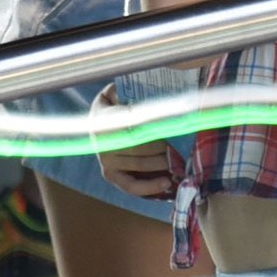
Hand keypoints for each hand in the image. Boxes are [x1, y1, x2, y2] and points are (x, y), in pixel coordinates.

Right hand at [92, 84, 181, 198]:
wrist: (97, 121)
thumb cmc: (114, 104)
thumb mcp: (116, 91)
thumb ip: (125, 89)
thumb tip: (141, 93)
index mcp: (105, 118)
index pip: (135, 128)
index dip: (154, 131)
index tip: (172, 130)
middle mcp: (102, 141)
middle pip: (141, 147)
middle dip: (164, 148)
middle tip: (179, 148)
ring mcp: (105, 160)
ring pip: (141, 165)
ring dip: (163, 164)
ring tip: (178, 162)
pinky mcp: (109, 174)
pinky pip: (131, 186)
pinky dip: (150, 187)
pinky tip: (166, 182)